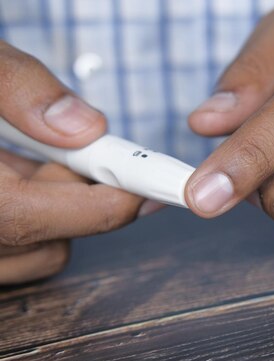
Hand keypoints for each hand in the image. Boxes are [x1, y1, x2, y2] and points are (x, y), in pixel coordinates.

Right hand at [0, 42, 143, 282]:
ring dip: (49, 209)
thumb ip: (14, 86)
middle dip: (75, 198)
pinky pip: (10, 252)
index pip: (37, 220)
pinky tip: (5, 177)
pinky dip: (23, 218)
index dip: (106, 203)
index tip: (152, 186)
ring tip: (18, 158)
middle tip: (67, 148)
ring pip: (32, 254)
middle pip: (47, 245)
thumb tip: (87, 127)